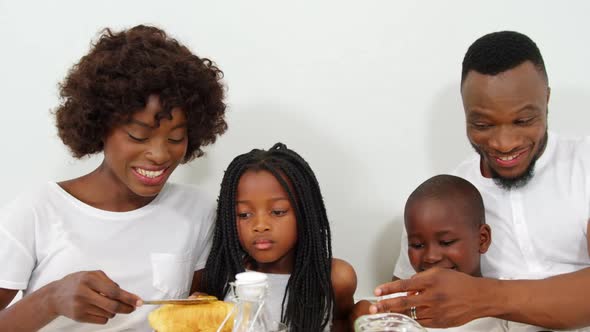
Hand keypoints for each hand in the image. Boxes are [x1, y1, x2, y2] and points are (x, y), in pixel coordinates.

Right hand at [47, 270, 140, 324]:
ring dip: (114, 311)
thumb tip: (126, 295)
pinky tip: (98, 309)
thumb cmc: (78, 283)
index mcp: (89, 279)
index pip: (114, 291)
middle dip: (127, 308)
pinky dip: (105, 316)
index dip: (128, 297)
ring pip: (109, 313)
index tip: (138, 301)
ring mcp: (80, 306)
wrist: (55, 295)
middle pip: (112, 306)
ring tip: (106, 303)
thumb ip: (109, 283)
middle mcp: (84, 292)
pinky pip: (101, 320)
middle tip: (133, 307)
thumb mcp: (92, 275)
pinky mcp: (78, 317)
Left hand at [369, 268, 486, 327]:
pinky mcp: (440, 323)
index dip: (389, 289)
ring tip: (385, 313)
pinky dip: (411, 319)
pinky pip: (421, 322)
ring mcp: (437, 311)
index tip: (377, 291)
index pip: (404, 285)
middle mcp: (433, 297)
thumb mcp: (439, 273)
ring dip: (396, 314)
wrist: (479, 297)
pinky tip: (404, 317)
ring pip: (410, 315)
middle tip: (374, 308)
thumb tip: (406, 287)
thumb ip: (420, 279)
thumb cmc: (459, 283)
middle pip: (404, 303)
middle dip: (386, 306)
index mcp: (431, 281)